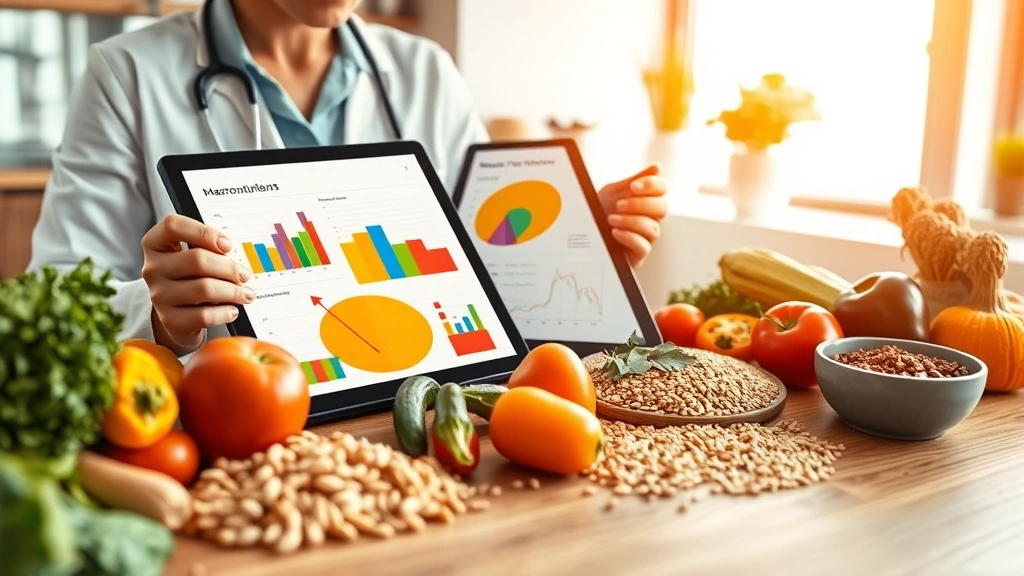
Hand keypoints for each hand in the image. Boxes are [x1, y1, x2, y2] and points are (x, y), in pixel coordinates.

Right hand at [141, 215, 254, 354]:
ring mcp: (159, 295)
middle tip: (244, 275)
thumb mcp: (193, 255)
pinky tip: (232, 310)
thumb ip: (208, 248)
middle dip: (228, 267)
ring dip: (233, 291)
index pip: (173, 226)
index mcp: (156, 244)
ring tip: (246, 293)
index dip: (204, 232)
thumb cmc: (190, 277)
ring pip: (204, 289)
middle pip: (197, 260)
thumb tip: (234, 255)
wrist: (176, 314)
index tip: (227, 245)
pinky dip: (224, 312)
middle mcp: (153, 268)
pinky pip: (204, 315)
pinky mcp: (170, 320)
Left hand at [598, 165, 667, 267]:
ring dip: (631, 221)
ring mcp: (646, 236)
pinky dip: (629, 237)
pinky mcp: (639, 253)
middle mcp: (650, 218)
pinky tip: (615, 232)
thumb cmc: (600, 211)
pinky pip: (644, 246)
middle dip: (640, 204)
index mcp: (647, 200)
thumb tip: (657, 167)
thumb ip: (635, 180)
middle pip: (662, 208)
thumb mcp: (613, 192)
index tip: (633, 186)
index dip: (652, 185)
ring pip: (652, 228)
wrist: (583, 233)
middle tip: (619, 205)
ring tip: (611, 219)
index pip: (662, 189)